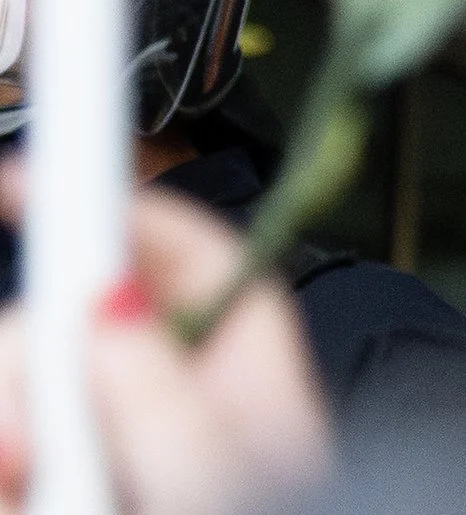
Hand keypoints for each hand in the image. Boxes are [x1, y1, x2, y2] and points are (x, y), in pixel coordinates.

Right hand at [0, 162, 332, 514]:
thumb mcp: (219, 486)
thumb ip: (160, 406)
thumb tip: (104, 307)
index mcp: (240, 366)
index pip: (173, 246)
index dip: (99, 200)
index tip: (19, 183)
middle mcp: (170, 395)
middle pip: (60, 322)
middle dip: (20, 363)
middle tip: (21, 448)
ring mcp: (107, 447)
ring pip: (17, 394)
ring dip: (3, 427)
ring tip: (24, 486)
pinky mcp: (63, 482)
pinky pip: (11, 459)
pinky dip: (7, 469)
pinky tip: (21, 492)